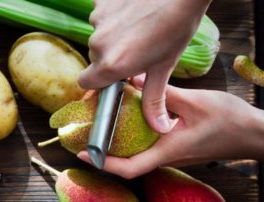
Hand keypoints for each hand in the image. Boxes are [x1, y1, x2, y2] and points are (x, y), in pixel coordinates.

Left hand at [76, 78, 263, 178]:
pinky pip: (147, 147)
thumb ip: (162, 94)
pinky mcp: (175, 149)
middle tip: (85, 132)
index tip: (84, 154)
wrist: (255, 134)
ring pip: (136, 154)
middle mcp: (166, 159)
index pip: (129, 169)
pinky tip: (127, 119)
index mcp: (167, 152)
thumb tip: (133, 81)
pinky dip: (133, 136)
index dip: (103, 164)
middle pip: (127, 162)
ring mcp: (170, 156)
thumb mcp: (194, 101)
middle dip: (104, 151)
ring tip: (100, 123)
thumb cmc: (229, 120)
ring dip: (118, 143)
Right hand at [78, 0, 210, 132]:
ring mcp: (98, 21)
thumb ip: (154, 100)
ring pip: (99, 36)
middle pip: (94, 58)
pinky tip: (133, 12)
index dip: (98, 81)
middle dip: (110, 57)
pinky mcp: (101, 2)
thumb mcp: (165, 67)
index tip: (113, 77)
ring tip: (138, 27)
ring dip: (113, 35)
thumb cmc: (177, 27)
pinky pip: (101, 15)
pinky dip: (113, 15)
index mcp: (112, 65)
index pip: (86, 82)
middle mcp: (99, 44)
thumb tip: (159, 128)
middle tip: (135, 49)